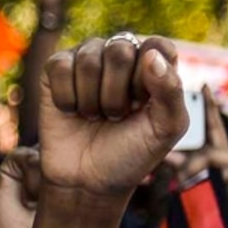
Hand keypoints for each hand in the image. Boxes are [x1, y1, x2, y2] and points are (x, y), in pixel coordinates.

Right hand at [39, 35, 190, 197]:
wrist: (88, 181)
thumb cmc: (131, 153)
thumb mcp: (165, 129)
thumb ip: (171, 91)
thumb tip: (150, 55)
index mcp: (153, 64)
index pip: (157, 46)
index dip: (149, 79)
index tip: (143, 107)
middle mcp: (120, 55)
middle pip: (119, 50)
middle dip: (117, 94)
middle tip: (116, 116)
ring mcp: (87, 59)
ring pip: (88, 59)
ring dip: (91, 100)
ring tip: (95, 116)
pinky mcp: (56, 69)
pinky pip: (60, 67)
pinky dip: (67, 98)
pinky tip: (72, 112)